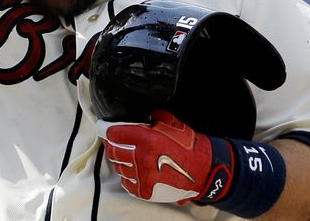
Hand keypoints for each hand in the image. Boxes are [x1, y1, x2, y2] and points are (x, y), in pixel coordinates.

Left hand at [98, 110, 225, 204]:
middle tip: (117, 141)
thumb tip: (138, 118)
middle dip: (113, 144)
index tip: (104, 127)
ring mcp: (143, 177)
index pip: (112, 133)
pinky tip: (135, 170)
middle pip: (112, 151)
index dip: (106, 129)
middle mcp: (141, 159)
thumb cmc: (189, 146)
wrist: (205, 170)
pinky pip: (127, 183)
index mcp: (145, 140)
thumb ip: (151, 117)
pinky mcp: (146, 191)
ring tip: (130, 156)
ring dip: (121, 161)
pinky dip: (129, 176)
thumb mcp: (170, 122)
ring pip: (119, 167)